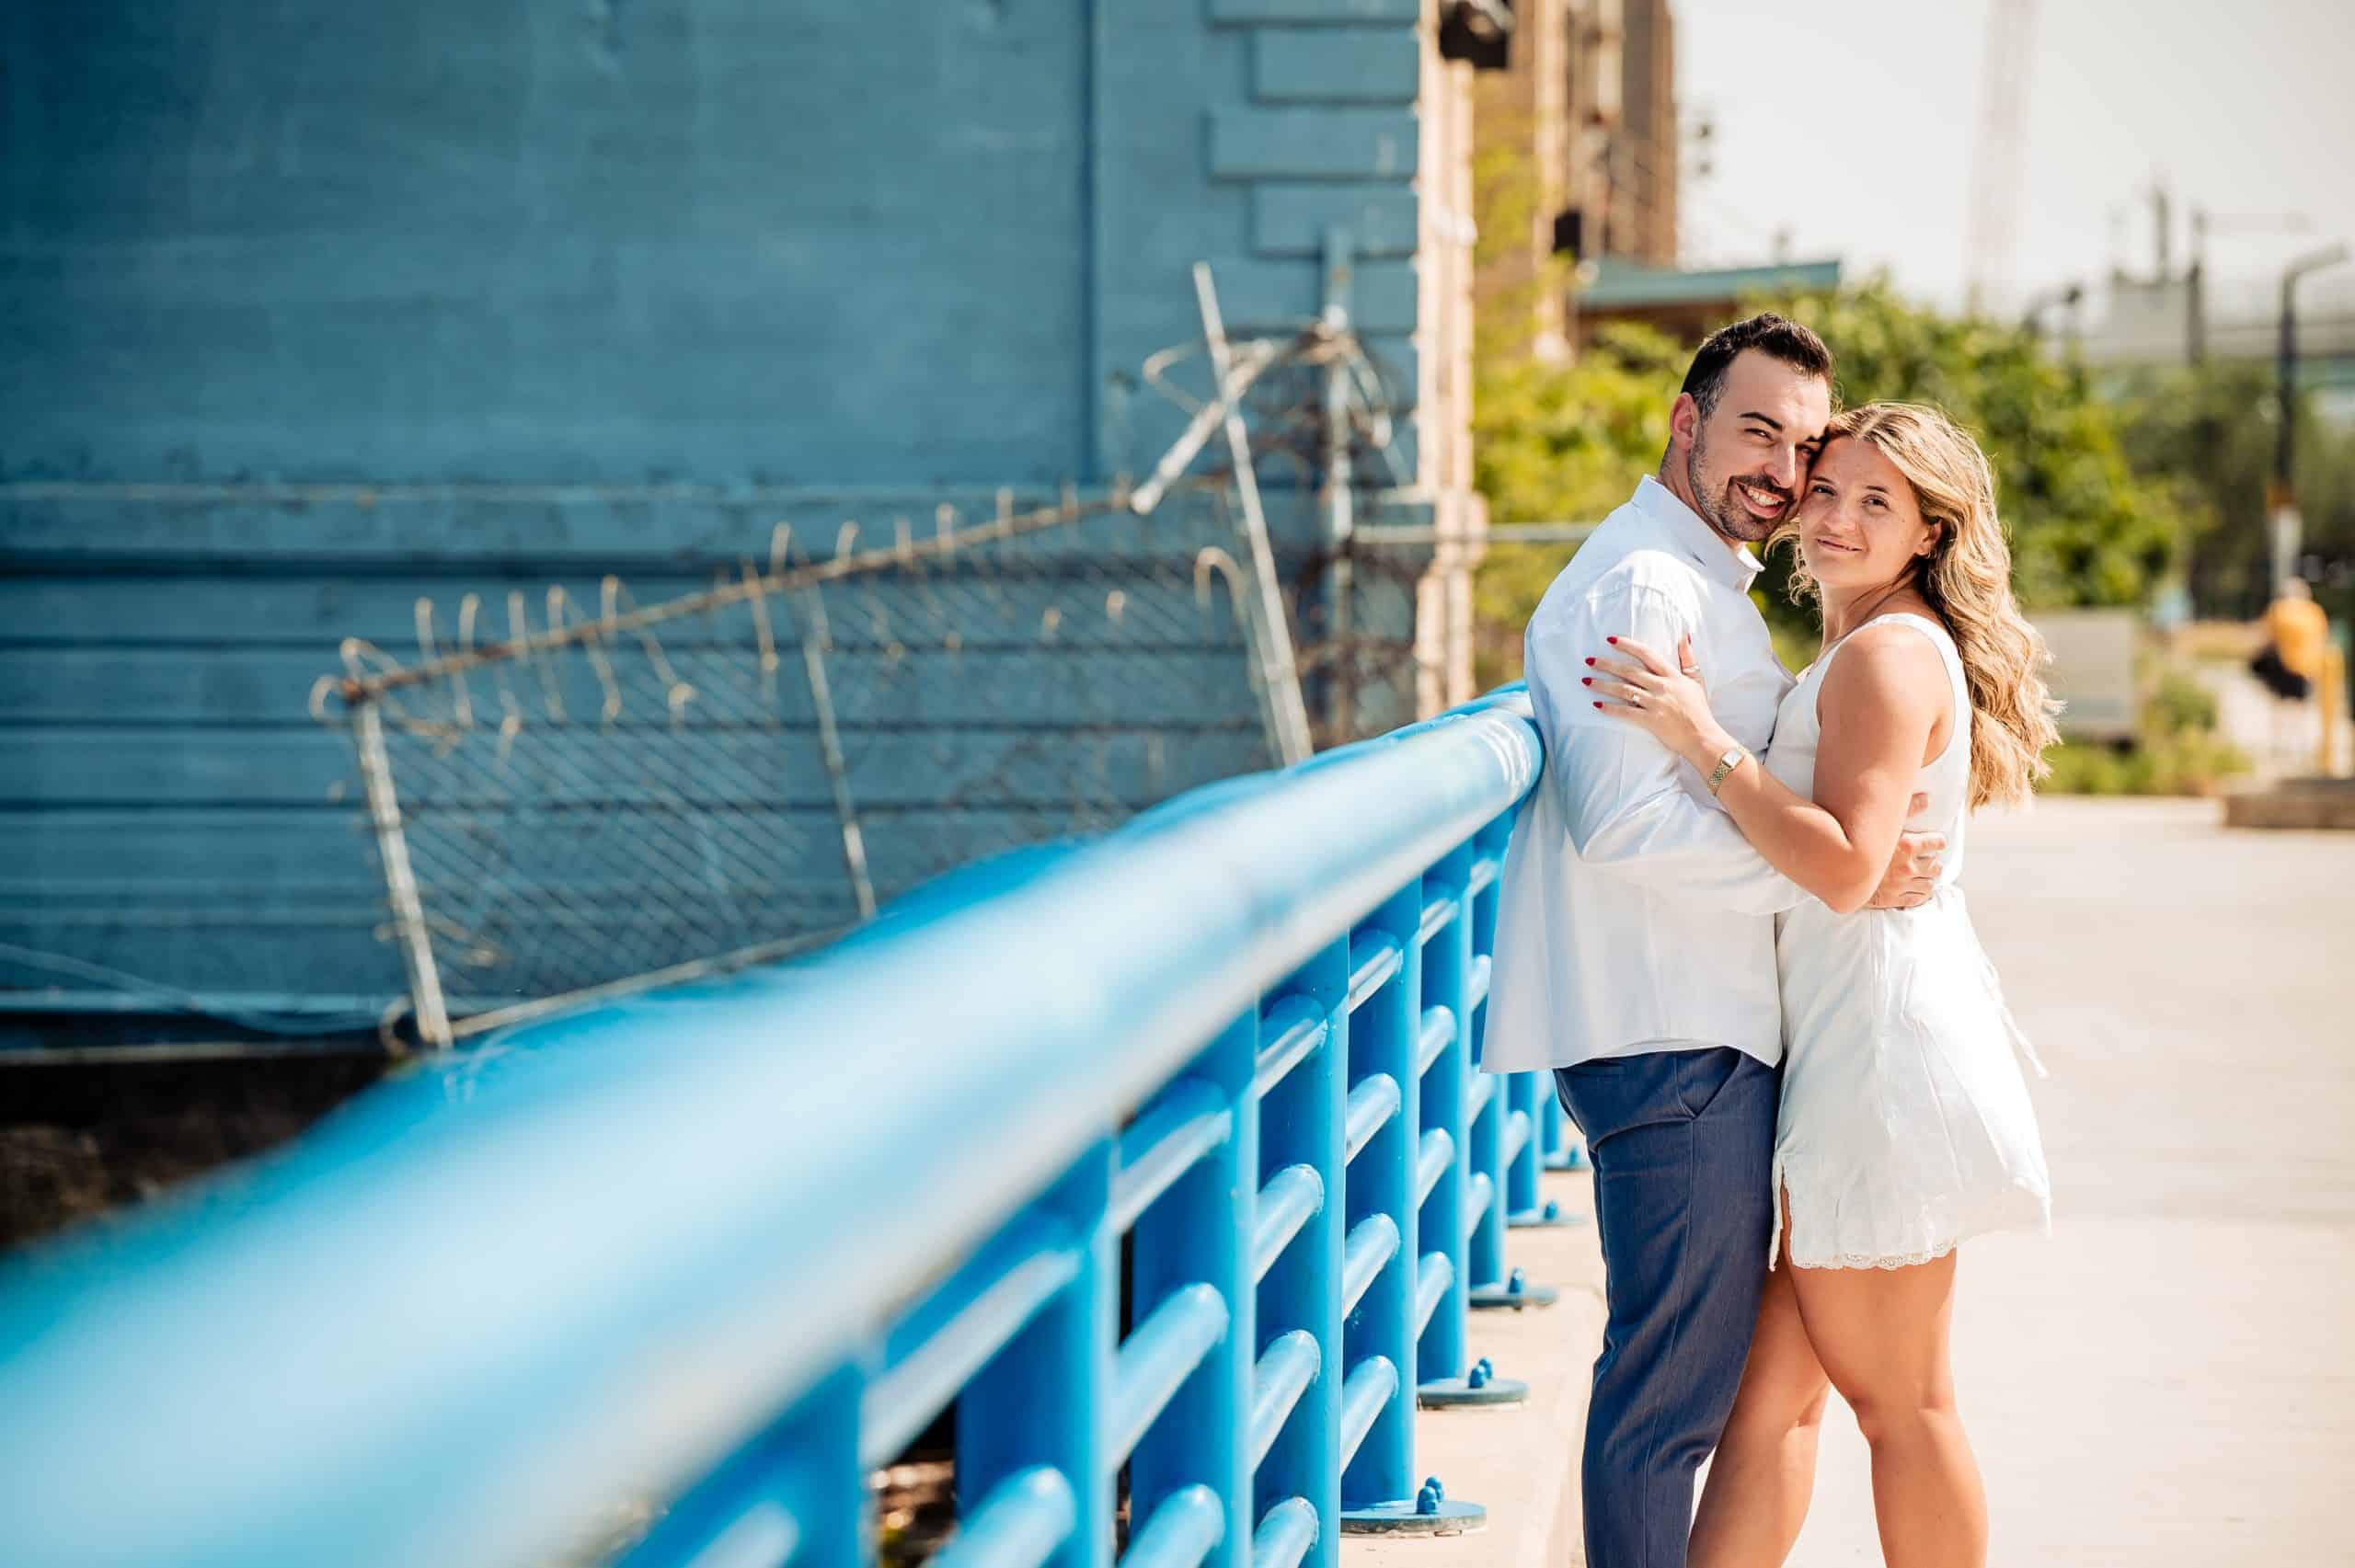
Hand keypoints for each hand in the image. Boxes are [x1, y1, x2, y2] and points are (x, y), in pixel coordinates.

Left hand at [1587, 633, 1722, 764]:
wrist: (1702, 737)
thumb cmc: (1699, 710)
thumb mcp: (1696, 680)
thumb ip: (1688, 657)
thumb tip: (1684, 635)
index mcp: (1672, 675)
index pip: (1646, 654)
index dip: (1627, 645)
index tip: (1611, 640)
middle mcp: (1662, 687)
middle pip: (1629, 671)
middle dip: (1607, 665)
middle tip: (1589, 661)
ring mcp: (1655, 704)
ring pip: (1624, 690)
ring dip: (1603, 685)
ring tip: (1586, 681)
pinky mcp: (1651, 720)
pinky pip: (1626, 712)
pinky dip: (1610, 708)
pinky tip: (1596, 705)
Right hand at [1864, 799, 1944, 908]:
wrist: (1838, 871)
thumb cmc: (1857, 843)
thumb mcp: (1881, 823)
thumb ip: (1906, 808)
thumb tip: (1927, 799)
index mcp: (1907, 845)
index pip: (1937, 844)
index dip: (1938, 842)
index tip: (1936, 842)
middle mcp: (1908, 867)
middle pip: (1935, 866)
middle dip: (1933, 862)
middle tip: (1928, 859)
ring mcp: (1901, 885)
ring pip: (1928, 884)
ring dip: (1927, 879)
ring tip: (1923, 875)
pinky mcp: (1894, 899)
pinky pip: (1917, 899)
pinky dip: (1920, 894)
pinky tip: (1917, 889)